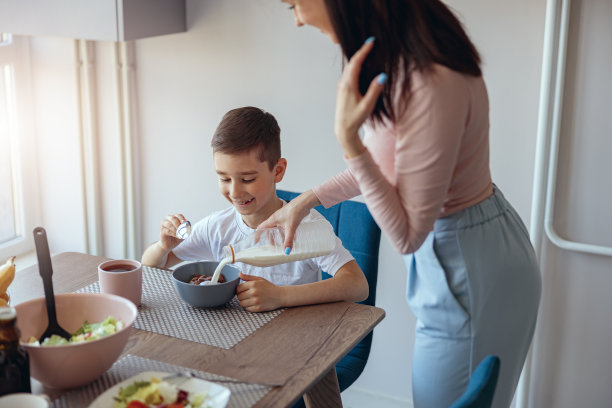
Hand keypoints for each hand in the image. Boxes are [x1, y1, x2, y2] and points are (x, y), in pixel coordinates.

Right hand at [159, 214, 186, 250]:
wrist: (171, 244)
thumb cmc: (177, 236)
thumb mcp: (184, 233)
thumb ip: (186, 229)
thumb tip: (186, 226)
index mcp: (175, 218)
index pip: (179, 215)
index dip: (182, 218)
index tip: (185, 222)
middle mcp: (168, 219)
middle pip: (173, 218)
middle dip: (178, 224)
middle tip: (181, 229)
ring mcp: (164, 224)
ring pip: (169, 224)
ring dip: (175, 229)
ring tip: (179, 233)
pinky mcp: (162, 230)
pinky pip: (167, 230)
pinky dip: (173, 233)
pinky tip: (176, 235)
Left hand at [236, 273, 285, 311]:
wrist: (280, 296)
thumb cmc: (269, 287)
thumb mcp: (260, 279)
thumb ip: (248, 277)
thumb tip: (239, 274)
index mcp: (253, 284)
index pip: (238, 288)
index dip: (239, 290)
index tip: (243, 290)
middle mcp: (254, 292)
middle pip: (239, 297)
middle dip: (242, 296)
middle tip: (247, 295)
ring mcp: (256, 301)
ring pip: (242, 303)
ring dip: (245, 302)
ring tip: (250, 299)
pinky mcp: (258, 308)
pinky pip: (247, 309)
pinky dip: (249, 307)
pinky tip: (254, 303)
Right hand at [257, 190, 319, 252]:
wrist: (303, 203)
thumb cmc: (294, 212)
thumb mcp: (290, 228)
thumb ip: (288, 240)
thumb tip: (286, 251)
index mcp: (272, 220)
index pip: (261, 227)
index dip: (258, 234)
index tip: (256, 241)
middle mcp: (276, 218)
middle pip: (270, 229)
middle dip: (270, 237)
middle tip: (272, 245)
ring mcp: (282, 218)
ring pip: (278, 228)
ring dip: (280, 236)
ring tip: (282, 243)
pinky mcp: (289, 218)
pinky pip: (285, 227)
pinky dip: (287, 233)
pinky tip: (293, 238)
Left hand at [335, 38, 385, 156]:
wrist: (343, 129)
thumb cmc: (355, 119)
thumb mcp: (367, 105)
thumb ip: (375, 90)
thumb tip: (382, 76)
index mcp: (348, 85)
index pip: (356, 63)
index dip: (364, 51)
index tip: (371, 42)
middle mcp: (343, 83)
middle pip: (352, 62)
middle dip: (361, 52)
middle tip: (370, 43)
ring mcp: (341, 86)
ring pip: (349, 67)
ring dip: (357, 58)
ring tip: (367, 51)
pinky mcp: (342, 90)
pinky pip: (348, 73)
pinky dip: (354, 66)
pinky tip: (360, 66)